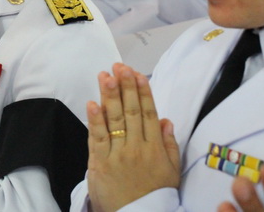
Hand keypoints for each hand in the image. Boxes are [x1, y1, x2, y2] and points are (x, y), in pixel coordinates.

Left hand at [86, 63, 180, 211]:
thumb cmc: (154, 197)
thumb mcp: (171, 173)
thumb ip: (169, 146)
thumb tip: (167, 120)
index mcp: (155, 149)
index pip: (150, 114)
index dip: (144, 92)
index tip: (138, 74)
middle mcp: (137, 149)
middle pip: (132, 112)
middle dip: (125, 87)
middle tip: (120, 66)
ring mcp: (118, 156)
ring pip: (115, 120)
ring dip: (110, 96)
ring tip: (105, 76)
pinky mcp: (100, 164)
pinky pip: (97, 139)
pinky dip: (95, 120)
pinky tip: (92, 103)